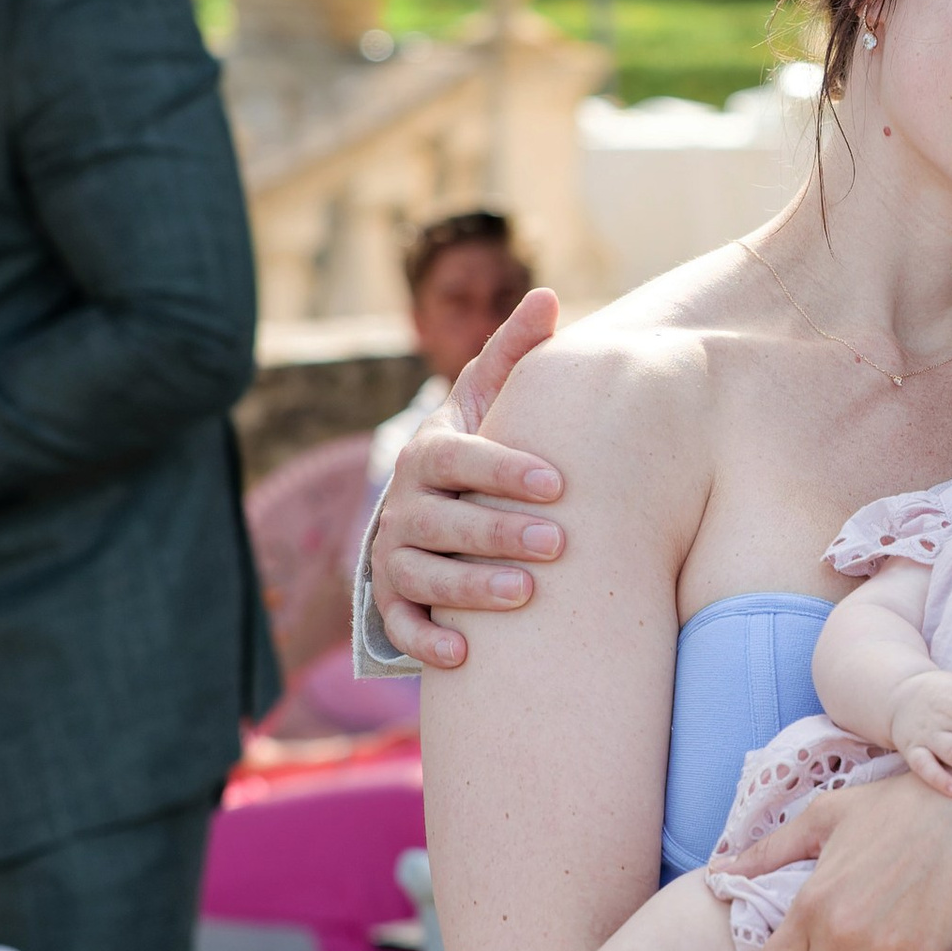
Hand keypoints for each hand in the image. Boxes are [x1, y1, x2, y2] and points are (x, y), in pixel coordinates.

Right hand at [368, 287, 565, 670]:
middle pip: (443, 521)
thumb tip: (549, 294)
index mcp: (430, 454)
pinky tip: (466, 656)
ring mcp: (395, 555)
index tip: (558, 484)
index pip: (459, 458)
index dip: (503, 470)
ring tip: (524, 596)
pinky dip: (427, 641)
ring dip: (470, 588)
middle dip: (497, 532)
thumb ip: (516, 352)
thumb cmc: (477, 449)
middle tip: (557, 544)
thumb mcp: (490, 399)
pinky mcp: (393, 602)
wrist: (430, 506)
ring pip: (423, 576)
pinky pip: (401, 627)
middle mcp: (404, 505)